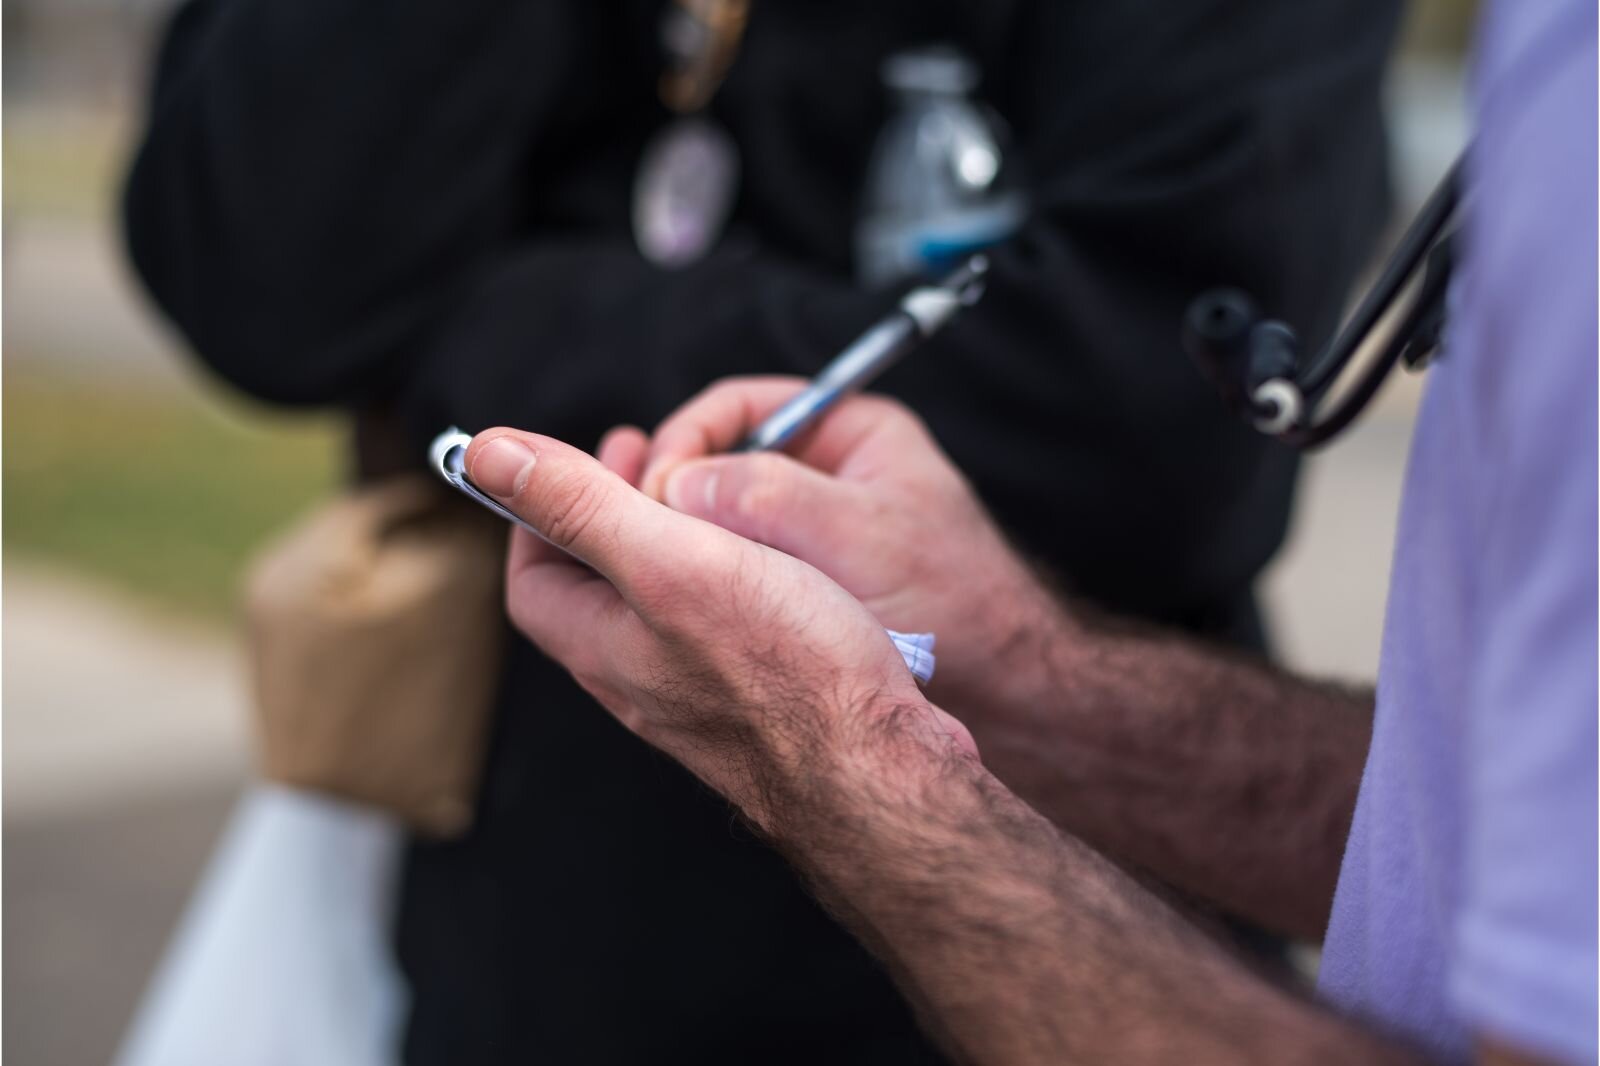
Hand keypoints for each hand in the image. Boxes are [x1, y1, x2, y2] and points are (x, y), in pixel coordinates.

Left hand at [464, 426, 976, 832]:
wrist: (877, 769)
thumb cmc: (787, 673)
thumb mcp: (669, 562)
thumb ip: (579, 507)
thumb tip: (485, 454)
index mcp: (602, 647)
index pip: (533, 582)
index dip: (537, 514)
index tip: (568, 460)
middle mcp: (640, 680)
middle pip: (594, 594)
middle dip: (610, 516)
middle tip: (648, 460)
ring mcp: (698, 698)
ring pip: (660, 611)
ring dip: (670, 544)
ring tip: (707, 497)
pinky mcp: (757, 705)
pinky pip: (717, 632)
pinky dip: (724, 579)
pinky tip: (769, 561)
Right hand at [638, 377, 1069, 710]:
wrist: (1005, 695)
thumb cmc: (956, 604)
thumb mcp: (859, 535)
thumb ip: (770, 495)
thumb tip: (674, 483)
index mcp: (846, 431)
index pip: (736, 407)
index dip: (685, 442)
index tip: (652, 489)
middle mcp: (820, 473)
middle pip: (713, 463)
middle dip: (672, 495)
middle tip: (637, 534)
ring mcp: (805, 532)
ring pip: (715, 523)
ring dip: (684, 545)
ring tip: (653, 574)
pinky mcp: (797, 587)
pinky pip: (731, 572)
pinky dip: (706, 583)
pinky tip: (689, 610)